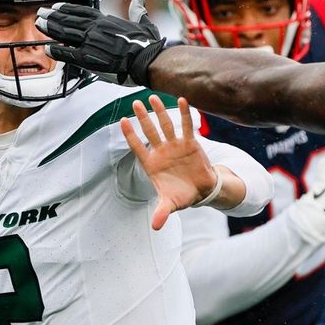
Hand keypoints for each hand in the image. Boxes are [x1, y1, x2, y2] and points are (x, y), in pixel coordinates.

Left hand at [36, 0, 164, 86]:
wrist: (146, 61)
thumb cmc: (147, 46)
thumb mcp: (144, 23)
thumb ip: (138, 10)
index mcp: (107, 21)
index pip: (83, 12)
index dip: (68, 8)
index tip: (57, 6)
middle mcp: (96, 29)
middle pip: (70, 20)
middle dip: (53, 16)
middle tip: (41, 12)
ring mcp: (91, 43)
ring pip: (66, 33)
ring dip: (51, 28)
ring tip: (39, 24)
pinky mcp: (89, 59)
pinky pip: (68, 54)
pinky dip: (57, 51)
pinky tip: (48, 49)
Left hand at [121, 95, 219, 229]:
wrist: (201, 190)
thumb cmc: (181, 195)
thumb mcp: (170, 204)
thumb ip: (162, 213)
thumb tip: (156, 227)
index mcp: (152, 164)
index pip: (138, 147)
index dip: (131, 135)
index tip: (123, 121)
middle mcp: (162, 152)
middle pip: (150, 132)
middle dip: (143, 118)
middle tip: (135, 104)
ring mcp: (175, 145)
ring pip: (166, 125)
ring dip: (160, 112)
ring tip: (153, 98)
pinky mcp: (190, 143)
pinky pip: (187, 126)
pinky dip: (185, 114)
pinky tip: (182, 100)